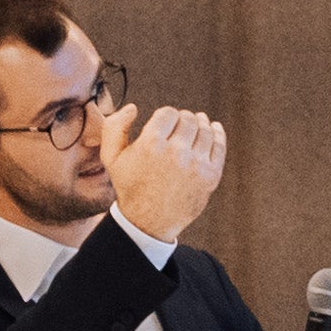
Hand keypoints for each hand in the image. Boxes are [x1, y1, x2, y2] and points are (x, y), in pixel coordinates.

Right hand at [102, 103, 226, 238]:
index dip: (166, 115)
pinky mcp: (210, 176)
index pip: (168, 113)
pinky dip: (217, 133)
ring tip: (197, 123)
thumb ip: (114, 127)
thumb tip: (133, 108)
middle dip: (183, 119)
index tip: (165, 123)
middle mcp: (175, 153)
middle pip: (188, 119)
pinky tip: (213, 128)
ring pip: (205, 130)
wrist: (148, 222)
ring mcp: (196, 165)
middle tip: (180, 125)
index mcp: (151, 145)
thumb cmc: (129, 187)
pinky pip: (219, 145)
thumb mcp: (111, 158)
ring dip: (200, 123)